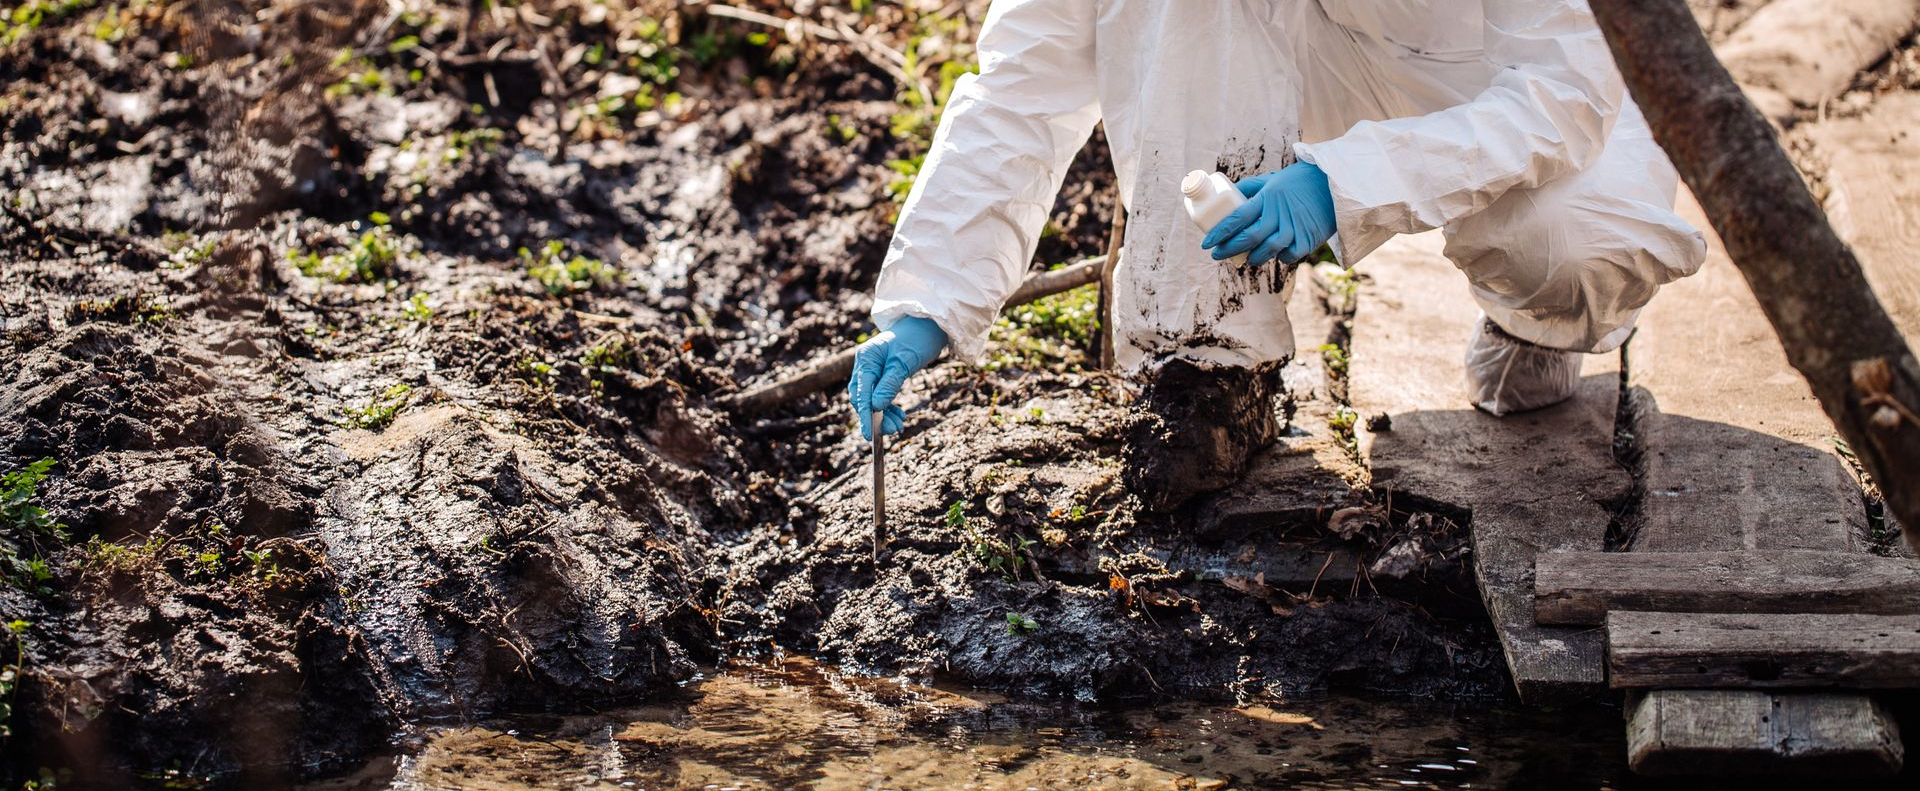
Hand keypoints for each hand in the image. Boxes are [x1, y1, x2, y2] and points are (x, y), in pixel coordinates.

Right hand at [847, 316, 948, 439]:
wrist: (929, 324)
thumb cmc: (917, 338)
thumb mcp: (905, 361)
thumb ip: (889, 384)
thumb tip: (875, 407)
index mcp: (866, 358)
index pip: (861, 392)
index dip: (865, 415)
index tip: (870, 434)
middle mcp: (866, 364)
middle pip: (863, 398)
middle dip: (875, 417)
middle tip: (894, 430)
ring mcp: (874, 369)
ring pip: (872, 399)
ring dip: (883, 415)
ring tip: (898, 426)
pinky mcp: (883, 375)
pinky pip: (880, 396)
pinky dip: (888, 408)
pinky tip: (899, 416)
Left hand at [1200, 162, 1336, 266]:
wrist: (1334, 184)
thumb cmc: (1299, 180)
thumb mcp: (1273, 179)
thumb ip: (1252, 186)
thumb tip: (1229, 192)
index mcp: (1268, 198)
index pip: (1238, 217)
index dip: (1220, 232)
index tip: (1206, 243)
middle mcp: (1280, 214)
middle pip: (1249, 237)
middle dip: (1229, 249)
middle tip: (1217, 254)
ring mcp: (1294, 228)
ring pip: (1267, 250)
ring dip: (1252, 258)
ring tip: (1244, 258)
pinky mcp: (1308, 239)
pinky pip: (1289, 255)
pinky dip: (1279, 258)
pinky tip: (1273, 255)